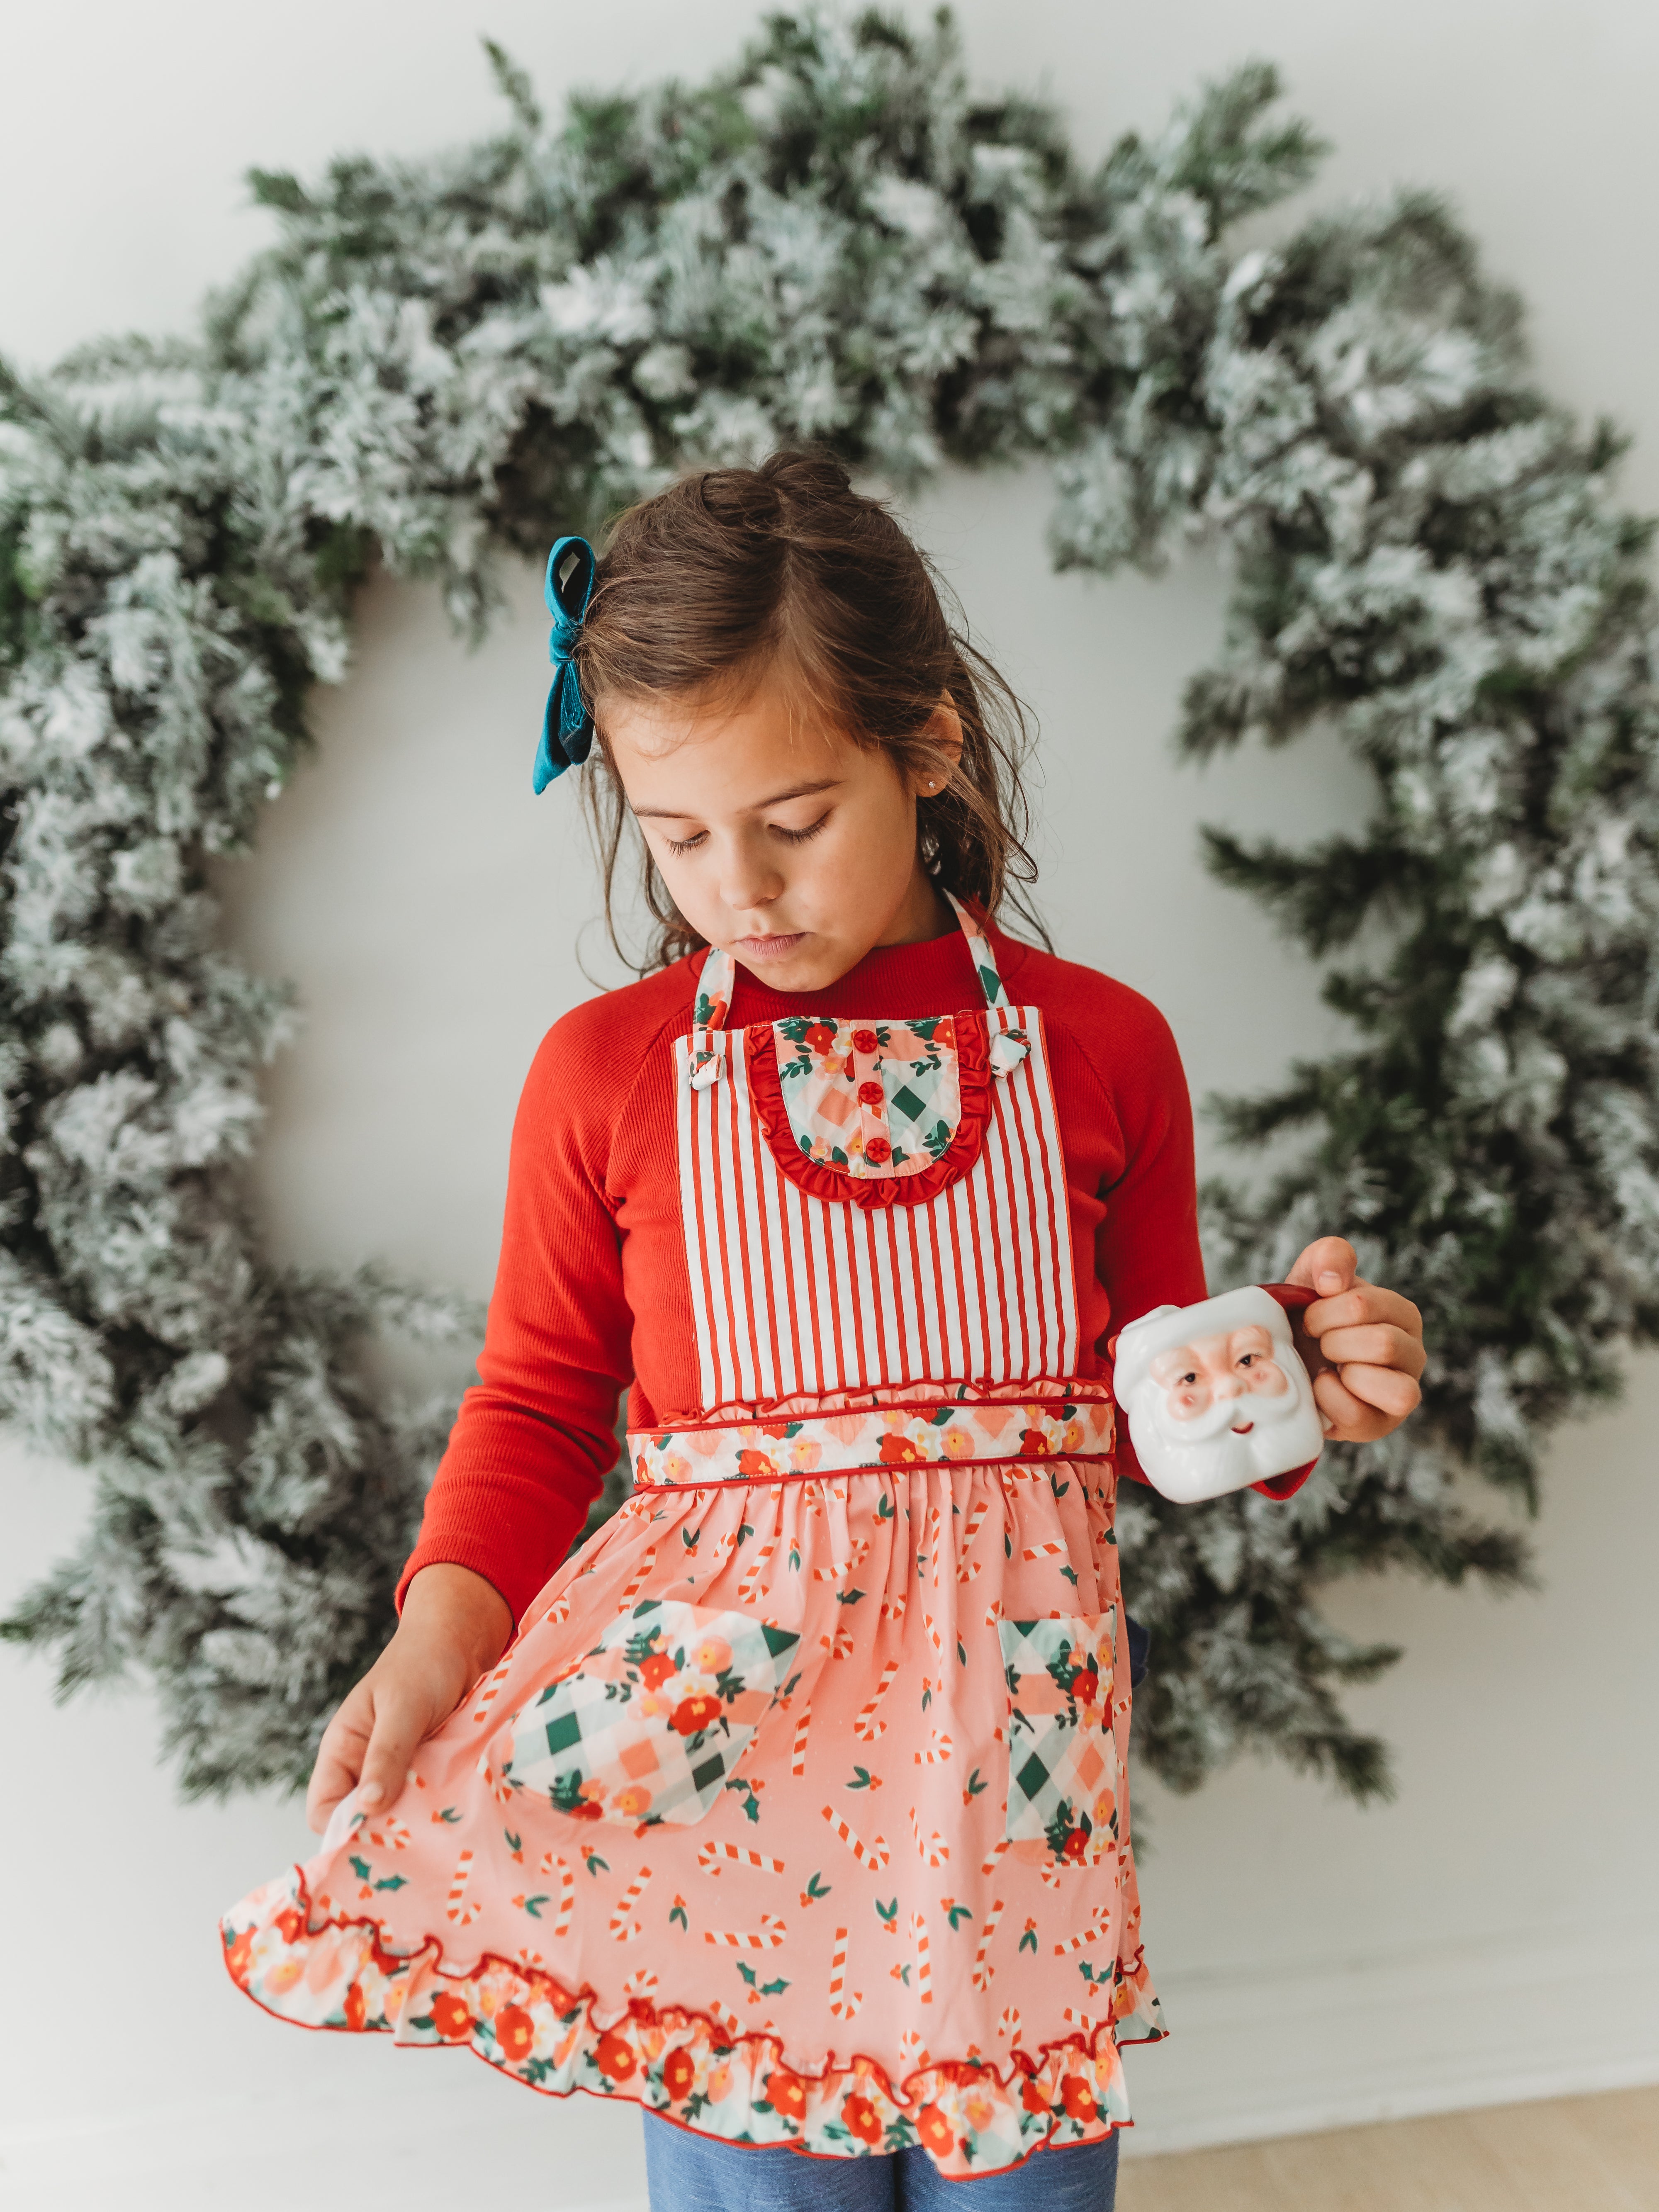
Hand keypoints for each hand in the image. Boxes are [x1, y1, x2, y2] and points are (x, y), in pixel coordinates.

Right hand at [305, 1563, 512, 1834]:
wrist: (462, 1640)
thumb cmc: (423, 1664)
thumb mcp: (403, 1708)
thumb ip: (385, 1755)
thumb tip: (366, 1808)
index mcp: (343, 1751)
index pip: (323, 1811)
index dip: (342, 1830)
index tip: (376, 1840)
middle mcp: (366, 1767)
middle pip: (361, 1821)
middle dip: (385, 1832)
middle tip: (417, 1840)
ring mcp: (399, 1772)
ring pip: (397, 1816)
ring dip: (417, 1821)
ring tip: (441, 1827)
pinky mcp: (429, 1772)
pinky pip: (426, 1802)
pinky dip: (439, 1807)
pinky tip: (457, 1811)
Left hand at [1286, 1236, 1424, 1442]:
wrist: (1287, 1364)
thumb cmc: (1306, 1321)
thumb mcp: (1310, 1279)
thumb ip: (1328, 1257)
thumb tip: (1333, 1281)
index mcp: (1402, 1314)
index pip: (1364, 1305)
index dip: (1323, 1311)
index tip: (1311, 1318)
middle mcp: (1414, 1354)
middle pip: (1383, 1344)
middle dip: (1333, 1342)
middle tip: (1318, 1343)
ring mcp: (1403, 1393)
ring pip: (1398, 1389)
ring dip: (1345, 1373)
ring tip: (1328, 1367)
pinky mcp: (1380, 1425)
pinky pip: (1361, 1416)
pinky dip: (1331, 1399)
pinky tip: (1321, 1388)